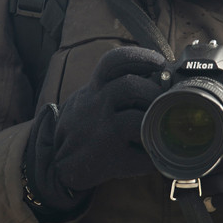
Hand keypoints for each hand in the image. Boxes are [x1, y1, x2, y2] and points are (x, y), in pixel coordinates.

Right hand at [25, 46, 165, 211]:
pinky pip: (142, 154)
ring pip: (138, 119)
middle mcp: (95, 106)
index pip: (114, 62)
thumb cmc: (84, 128)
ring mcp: (101, 132)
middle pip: (130, 86)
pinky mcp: (109, 159)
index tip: (161, 62)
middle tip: (165, 101)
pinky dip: (154, 154)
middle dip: (154, 92)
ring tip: (160, 126)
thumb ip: (115, 88)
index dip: (141, 57)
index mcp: (94, 89)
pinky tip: (154, 154)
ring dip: (156, 122)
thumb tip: (160, 79)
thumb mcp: (91, 99)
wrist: (56, 165)